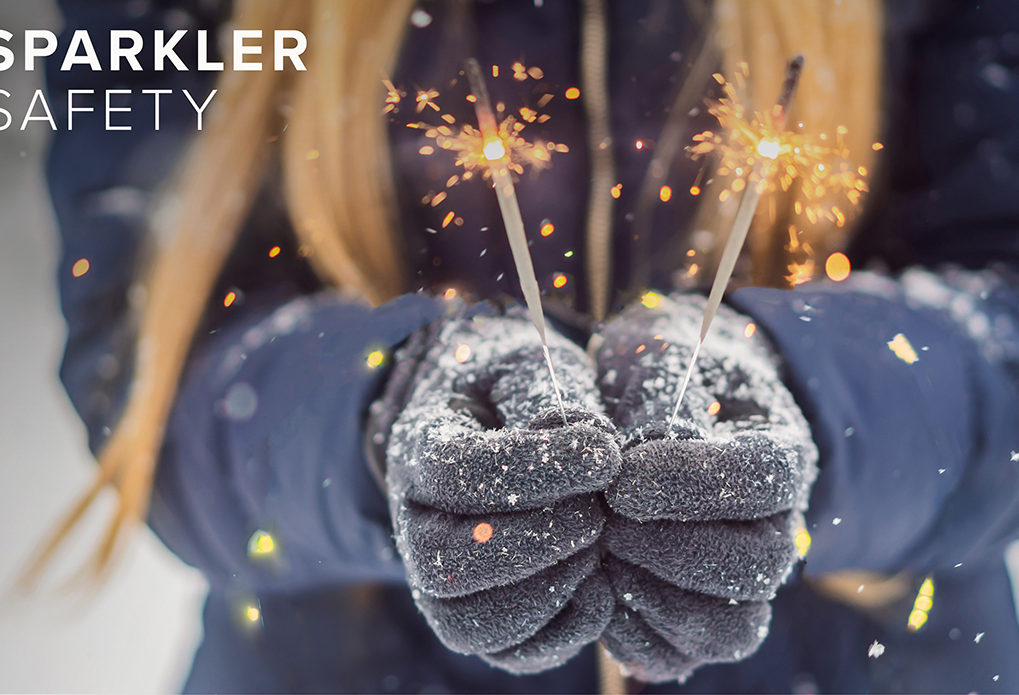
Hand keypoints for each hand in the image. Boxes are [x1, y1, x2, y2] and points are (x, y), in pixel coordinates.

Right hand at [367, 302, 619, 673]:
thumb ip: (550, 396)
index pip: (454, 472)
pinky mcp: (483, 619)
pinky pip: (515, 652)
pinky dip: (567, 626)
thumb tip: (594, 444)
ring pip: (473, 624)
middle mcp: (414, 525)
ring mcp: (442, 583)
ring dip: (550, 590)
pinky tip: (602, 579)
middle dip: (537, 542)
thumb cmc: (513, 388)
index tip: (604, 452)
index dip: (532, 467)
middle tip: (597, 512)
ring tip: (598, 545)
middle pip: (447, 565)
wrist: (488, 419)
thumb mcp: (525, 365)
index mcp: (417, 448)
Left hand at [593, 294, 817, 681]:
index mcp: (781, 452)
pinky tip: (591, 582)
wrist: (662, 396)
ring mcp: (740, 582)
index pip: (761, 480)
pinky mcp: (694, 619)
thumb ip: (654, 398)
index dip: (689, 482)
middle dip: (668, 545)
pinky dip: (628, 631)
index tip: (619, 476)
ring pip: (729, 629)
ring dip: (653, 595)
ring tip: (598, 551)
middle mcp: (777, 526)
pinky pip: (676, 656)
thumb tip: (631, 458)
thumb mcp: (659, 356)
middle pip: (758, 566)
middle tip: (603, 518)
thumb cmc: (659, 370)